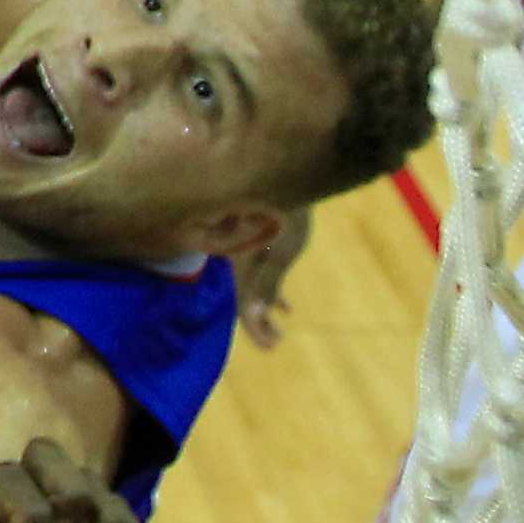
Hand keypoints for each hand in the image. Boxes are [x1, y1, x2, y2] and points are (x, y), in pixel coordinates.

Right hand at [235, 207, 312, 349]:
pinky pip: (259, 277)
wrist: (287, 175)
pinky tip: (287, 308)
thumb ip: (267, 284)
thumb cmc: (286, 213)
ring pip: (250, 290)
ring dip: (264, 312)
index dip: (255, 330)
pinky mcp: (255, 245)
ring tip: (279, 330)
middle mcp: (236, 262)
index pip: (242, 307)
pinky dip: (272, 294)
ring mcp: (244, 254)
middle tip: (276, 341)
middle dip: (259, 324)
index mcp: (238, 266)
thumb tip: (255, 315)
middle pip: (243, 301)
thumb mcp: (282, 252)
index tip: (272, 347)